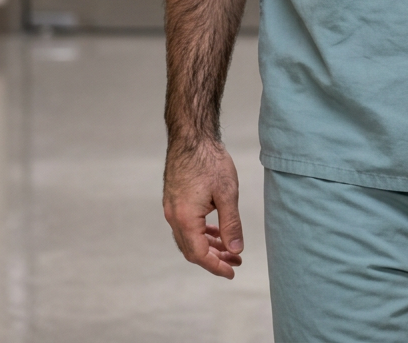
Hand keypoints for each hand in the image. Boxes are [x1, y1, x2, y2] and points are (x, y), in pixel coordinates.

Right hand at [163, 139, 243, 277]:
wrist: (191, 135)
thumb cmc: (210, 160)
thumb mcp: (227, 193)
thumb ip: (231, 224)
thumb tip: (236, 249)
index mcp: (185, 219)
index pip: (200, 255)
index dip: (216, 266)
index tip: (232, 271)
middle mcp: (174, 217)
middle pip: (192, 250)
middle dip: (215, 258)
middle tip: (236, 260)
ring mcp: (171, 208)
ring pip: (188, 238)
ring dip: (208, 246)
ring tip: (230, 248)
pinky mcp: (174, 199)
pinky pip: (186, 226)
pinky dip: (201, 233)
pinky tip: (215, 231)